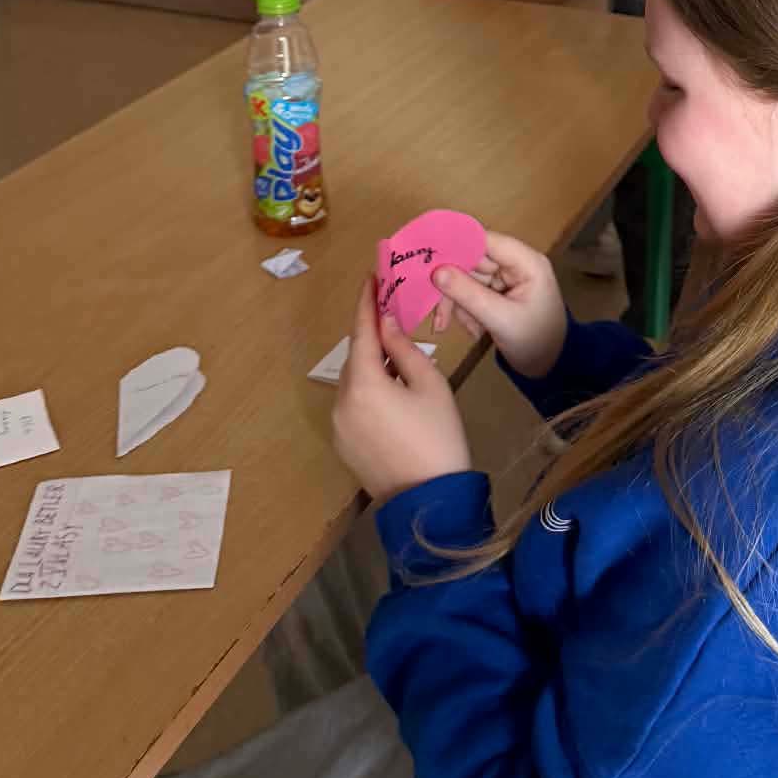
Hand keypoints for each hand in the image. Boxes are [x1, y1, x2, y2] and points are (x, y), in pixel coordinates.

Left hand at [332, 277, 471, 502]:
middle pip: (355, 358)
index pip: (361, 332)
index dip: (365, 303)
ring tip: (398, 358)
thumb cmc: (438, 437)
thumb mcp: (430, 385)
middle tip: (392, 316)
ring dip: (371, 367)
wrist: (431, 500)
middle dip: (372, 337)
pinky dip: (368, 392)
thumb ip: (404, 350)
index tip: (370, 277)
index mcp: (363, 384)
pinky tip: (392, 394)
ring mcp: (338, 426)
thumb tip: (386, 324)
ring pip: (353, 383)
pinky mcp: (343, 444)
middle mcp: (341, 402)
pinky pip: (353, 405)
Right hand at [430, 231, 567, 379]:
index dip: (455, 244)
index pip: (484, 240)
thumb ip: (468, 294)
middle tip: (438, 314)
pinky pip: (470, 293)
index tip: (426, 255)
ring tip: (472, 330)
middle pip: (471, 261)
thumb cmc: (535, 341)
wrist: (552, 367)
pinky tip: (477, 331)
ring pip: (466, 279)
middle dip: (453, 286)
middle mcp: (514, 264)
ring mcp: (505, 279)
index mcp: (525, 262)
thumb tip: (436, 271)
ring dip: (460, 305)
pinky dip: (467, 312)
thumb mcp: (501, 319)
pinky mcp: (497, 293)